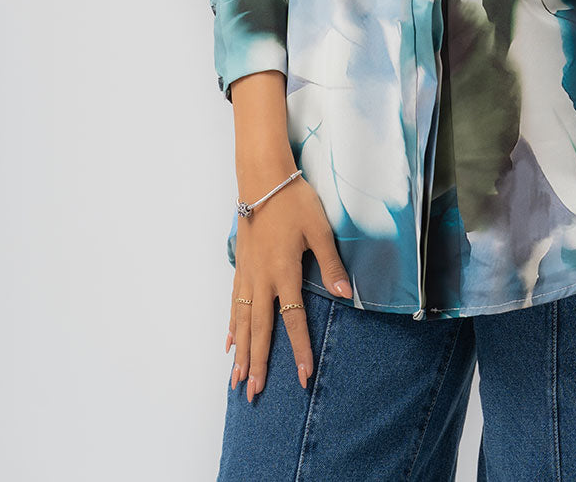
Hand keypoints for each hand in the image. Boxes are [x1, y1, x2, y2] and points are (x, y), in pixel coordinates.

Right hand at [227, 173, 351, 400]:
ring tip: (236, 380)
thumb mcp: (319, 230)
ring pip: (242, 322)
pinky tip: (229, 344)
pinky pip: (233, 304)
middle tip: (253, 394)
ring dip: (241, 353)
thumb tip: (347, 296)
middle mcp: (262, 279)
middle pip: (259, 330)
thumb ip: (331, 265)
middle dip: (258, 364)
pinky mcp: (241, 266)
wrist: (262, 179)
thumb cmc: (295, 201)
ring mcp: (248, 274)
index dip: (299, 349)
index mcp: (284, 272)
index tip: (303, 377)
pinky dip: (231, 327)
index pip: (293, 320)